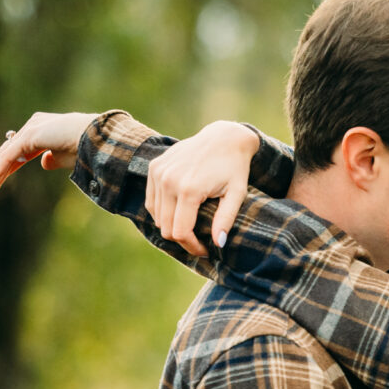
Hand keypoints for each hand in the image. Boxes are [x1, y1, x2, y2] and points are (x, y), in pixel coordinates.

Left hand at [0, 111, 97, 201]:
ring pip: (5, 155)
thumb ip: (55, 159)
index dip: (8, 167)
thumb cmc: (91, 149)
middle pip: (8, 152)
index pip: (20, 150)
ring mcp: (32, 128)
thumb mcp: (69, 158)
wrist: (100, 140)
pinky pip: (8, 157)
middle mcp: (35, 125)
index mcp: (45, 128)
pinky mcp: (30, 136)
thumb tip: (43, 162)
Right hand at [147, 120, 259, 256]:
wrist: (224, 137)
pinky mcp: (154, 167)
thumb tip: (218, 244)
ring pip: (156, 216)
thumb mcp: (237, 194)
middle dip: (182, 240)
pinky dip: (162, 211)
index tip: (205, 251)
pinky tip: (179, 212)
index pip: (180, 232)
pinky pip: (151, 200)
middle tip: (198, 242)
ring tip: (190, 227)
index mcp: (189, 189)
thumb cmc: (234, 168)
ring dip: (171, 226)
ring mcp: (158, 172)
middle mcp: (168, 180)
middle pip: (165, 227)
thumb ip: (226, 220)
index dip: (191, 247)